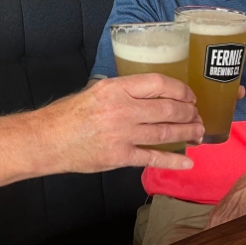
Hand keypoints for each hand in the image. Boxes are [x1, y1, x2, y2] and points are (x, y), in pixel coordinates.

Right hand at [40, 73, 203, 173]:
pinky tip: (187, 161)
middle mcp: (122, 109)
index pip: (157, 84)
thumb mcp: (95, 91)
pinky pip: (152, 158)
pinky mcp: (120, 156)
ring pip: (165, 133)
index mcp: (115, 88)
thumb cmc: (67, 115)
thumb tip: (146, 94)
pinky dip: (172, 160)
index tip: (188, 95)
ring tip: (198, 133)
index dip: (179, 89)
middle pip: (167, 109)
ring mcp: (122, 135)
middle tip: (197, 115)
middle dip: (188, 113)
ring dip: (187, 133)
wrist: (47, 140)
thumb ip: (121, 92)